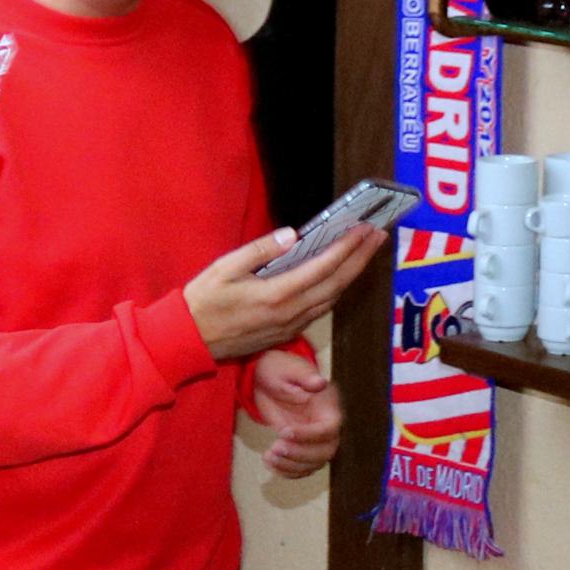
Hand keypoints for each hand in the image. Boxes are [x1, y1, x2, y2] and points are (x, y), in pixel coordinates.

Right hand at [186, 225, 382, 363]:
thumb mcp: (225, 267)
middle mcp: (289, 314)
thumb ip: (260, 250)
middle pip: (336, 284)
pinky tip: (340, 275)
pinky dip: (335, 290)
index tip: (364, 229)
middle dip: (361, 259)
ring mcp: (289, 326)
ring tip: (366, 252)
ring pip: (331, 299)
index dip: (347, 247)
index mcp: (276, 295)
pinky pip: (319, 310)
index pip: (322, 268)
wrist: (189, 340)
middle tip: (379, 235)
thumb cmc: (203, 301)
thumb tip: (292, 235)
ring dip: (352, 274)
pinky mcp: (285, 333)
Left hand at [251, 346, 342, 479]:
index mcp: (328, 406)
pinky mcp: (303, 447)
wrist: (269, 380)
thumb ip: (304, 376)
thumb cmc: (279, 370)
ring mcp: (315, 439)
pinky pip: (302, 468)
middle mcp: (326, 425)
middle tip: (275, 448)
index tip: (284, 431)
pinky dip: (286, 471)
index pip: (329, 428)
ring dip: (291, 465)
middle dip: (300, 454)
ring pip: (314, 463)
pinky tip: (269, 462)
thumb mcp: (288, 369)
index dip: (309, 435)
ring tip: (268, 455)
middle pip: (326, 451)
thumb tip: (320, 382)